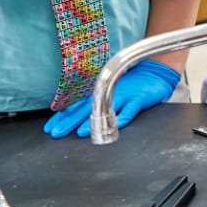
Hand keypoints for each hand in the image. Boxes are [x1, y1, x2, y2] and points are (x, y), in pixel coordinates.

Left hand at [43, 58, 180, 138]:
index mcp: (101, 92)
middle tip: (56, 132)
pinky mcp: (139, 99)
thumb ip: (95, 101)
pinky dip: (122, 118)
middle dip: (70, 121)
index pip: (77, 105)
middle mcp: (109, 93)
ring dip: (92, 121)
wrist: (155, 74)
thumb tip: (75, 113)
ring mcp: (124, 95)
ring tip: (79, 132)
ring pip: (105, 109)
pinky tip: (114, 126)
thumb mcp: (111, 90)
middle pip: (86, 108)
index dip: (63, 116)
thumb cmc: (133, 84)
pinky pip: (130, 109)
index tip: (50, 127)